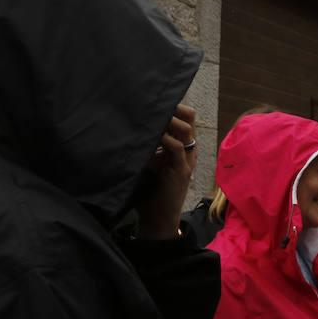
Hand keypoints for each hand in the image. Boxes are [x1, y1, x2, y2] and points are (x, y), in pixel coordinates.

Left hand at [135, 103, 197, 238]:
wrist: (157, 218)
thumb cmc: (149, 190)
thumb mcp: (146, 162)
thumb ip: (145, 145)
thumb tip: (128, 126)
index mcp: (181, 146)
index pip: (184, 116)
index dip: (173, 106)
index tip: (153, 100)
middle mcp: (187, 149)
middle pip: (189, 117)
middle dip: (173, 108)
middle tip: (153, 105)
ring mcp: (186, 160)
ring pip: (186, 129)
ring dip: (169, 120)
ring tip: (153, 118)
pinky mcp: (181, 170)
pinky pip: (177, 147)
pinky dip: (165, 138)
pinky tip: (153, 136)